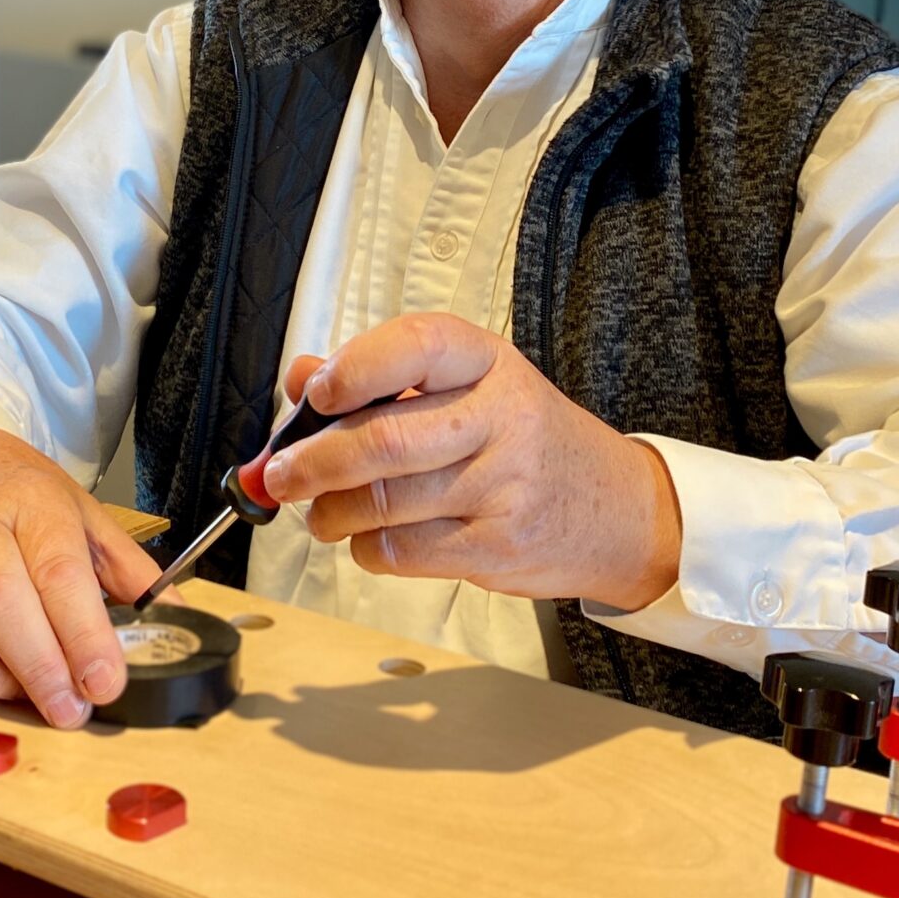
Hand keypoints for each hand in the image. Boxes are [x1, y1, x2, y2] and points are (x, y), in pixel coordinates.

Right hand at [0, 425, 161, 727]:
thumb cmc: (20, 494)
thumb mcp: (85, 516)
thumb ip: (131, 574)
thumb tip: (181, 625)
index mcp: (31, 505)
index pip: (59, 572)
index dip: (83, 634)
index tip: (105, 683)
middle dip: (37, 665)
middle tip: (69, 709)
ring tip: (20, 692)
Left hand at [257, 314, 682, 608]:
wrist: (617, 510)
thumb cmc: (528, 441)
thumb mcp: (471, 388)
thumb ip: (383, 378)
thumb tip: (299, 377)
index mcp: (487, 362)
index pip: (416, 346)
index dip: (355, 368)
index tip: (316, 393)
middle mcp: (501, 418)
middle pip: (385, 439)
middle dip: (314, 462)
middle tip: (281, 475)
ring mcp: (502, 486)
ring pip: (384, 502)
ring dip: (331, 513)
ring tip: (320, 513)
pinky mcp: (496, 546)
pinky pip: (403, 551)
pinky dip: (366, 550)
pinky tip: (368, 540)